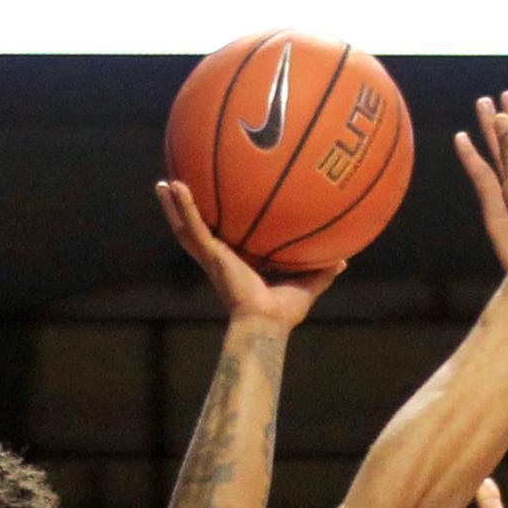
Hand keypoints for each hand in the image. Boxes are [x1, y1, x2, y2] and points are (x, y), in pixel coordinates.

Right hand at [157, 180, 343, 329]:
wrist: (266, 323)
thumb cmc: (282, 313)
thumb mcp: (306, 286)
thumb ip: (321, 271)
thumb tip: (344, 260)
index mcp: (235, 265)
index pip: (223, 241)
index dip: (215, 226)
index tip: (212, 208)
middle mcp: (219, 260)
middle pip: (197, 231)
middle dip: (185, 212)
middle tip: (174, 190)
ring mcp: (212, 258)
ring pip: (186, 227)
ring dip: (174, 206)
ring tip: (163, 183)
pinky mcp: (211, 256)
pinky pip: (194, 226)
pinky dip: (183, 206)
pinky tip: (174, 186)